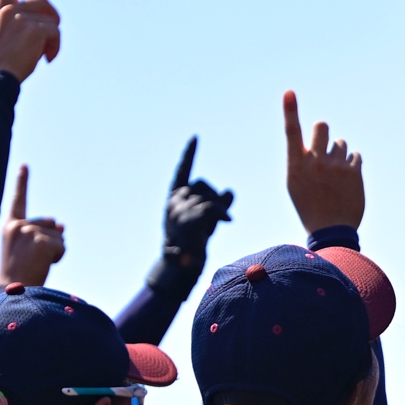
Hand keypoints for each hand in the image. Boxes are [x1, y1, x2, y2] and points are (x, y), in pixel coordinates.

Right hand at [0, 0, 62, 80]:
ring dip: (54, 39)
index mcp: (1, 10)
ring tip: (43, 55)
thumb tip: (52, 25)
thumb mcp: (10, 38)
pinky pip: (56, 33)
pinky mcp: (33, 28)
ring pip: (53, 21)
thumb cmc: (4, 65)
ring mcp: (20, 17)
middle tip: (49, 43)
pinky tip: (46, 60)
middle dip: (53, 20)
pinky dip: (56, 47)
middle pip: (45, 2)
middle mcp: (9, 9)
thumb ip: (24, 23)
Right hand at [0, 165, 67, 286]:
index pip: (18, 201)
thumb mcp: (28, 250)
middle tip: (35, 260)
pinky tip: (44, 266)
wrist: (12, 293)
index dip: (21, 182)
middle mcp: (18, 225)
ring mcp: (29, 231)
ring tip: (38, 264)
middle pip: (51, 223)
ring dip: (55, 251)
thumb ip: (42, 234)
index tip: (24, 166)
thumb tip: (62, 225)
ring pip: (59, 235)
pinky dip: (59, 257)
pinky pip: (62, 245)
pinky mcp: (41, 241)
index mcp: (9, 227)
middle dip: (52, 240)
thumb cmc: (19, 275)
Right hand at [161, 135, 234, 265]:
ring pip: (206, 197)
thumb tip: (230, 190)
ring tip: (212, 227)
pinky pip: (207, 208)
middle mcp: (173, 201)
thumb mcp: (207, 220)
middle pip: (202, 185)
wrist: (180, 266)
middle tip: (218, 217)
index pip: (183, 170)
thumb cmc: (192, 243)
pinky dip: (220, 213)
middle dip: (214, 198)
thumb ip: (218, 203)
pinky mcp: (187, 222)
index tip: (195, 137)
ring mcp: (178, 211)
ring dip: (216, 209)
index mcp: (174, 196)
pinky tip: (228, 220)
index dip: (189, 154)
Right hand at [282, 92, 363, 231]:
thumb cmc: (310, 206)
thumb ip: (304, 159)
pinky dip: (352, 166)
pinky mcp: (354, 171)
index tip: (289, 92)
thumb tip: (317, 141)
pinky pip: (355, 156)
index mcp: (296, 165)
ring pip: (340, 143)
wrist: (331, 231)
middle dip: (324, 133)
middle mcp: (315, 161)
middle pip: (323, 126)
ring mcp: (336, 165)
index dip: (290, 111)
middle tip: (325, 150)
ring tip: (336, 176)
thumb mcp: (297, 183)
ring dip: (339, 154)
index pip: (292, 132)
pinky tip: (347, 182)